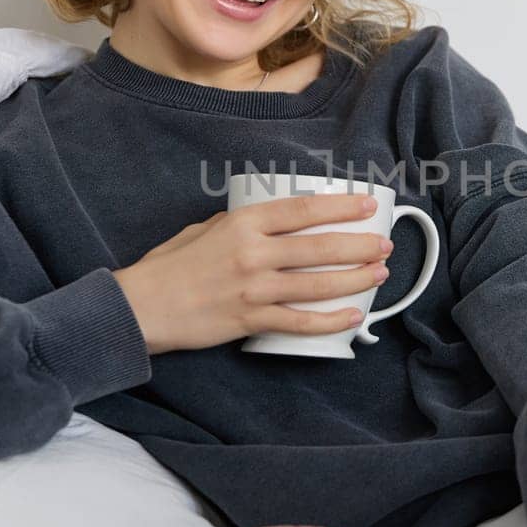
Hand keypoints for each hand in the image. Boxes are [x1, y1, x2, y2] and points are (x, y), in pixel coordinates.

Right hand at [111, 193, 392, 354]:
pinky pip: (300, 322)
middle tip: (384, 244)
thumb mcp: (203, 229)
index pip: (302, 209)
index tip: (367, 204)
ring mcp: (254, 289)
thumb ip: (238, 224)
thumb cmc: (170, 265)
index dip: (340, 206)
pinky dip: (330, 320)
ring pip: (318, 284)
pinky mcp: (250, 320)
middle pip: (320, 247)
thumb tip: (269, 220)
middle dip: (359, 245)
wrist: (142, 307)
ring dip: (356, 279)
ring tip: (380, 274)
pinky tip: (352, 316)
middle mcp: (253, 253)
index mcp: (242, 223)